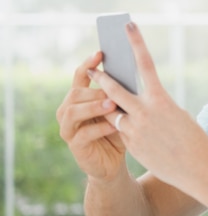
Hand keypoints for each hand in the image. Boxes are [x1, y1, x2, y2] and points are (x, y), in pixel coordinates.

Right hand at [56, 52, 125, 180]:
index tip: (101, 53)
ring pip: (74, 110)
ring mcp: (68, 128)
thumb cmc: (119, 129)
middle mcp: (68, 110)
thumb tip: (131, 68)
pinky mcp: (75, 145)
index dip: (89, 63)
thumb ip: (119, 92)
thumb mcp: (120, 108)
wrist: (113, 162)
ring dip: (94, 106)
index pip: (80, 75)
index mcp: (79, 97)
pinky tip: (115, 126)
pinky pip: (83, 133)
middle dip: (94, 90)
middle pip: (75, 92)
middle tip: (112, 90)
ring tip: (112, 104)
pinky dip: (100, 128)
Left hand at [88, 22, 207, 188]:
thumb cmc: (193, 138)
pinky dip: (126, 130)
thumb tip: (139, 103)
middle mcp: (144, 113)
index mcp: (160, 99)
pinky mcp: (132, 146)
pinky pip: (122, 133)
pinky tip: (138, 134)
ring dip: (112, 110)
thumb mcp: (177, 115)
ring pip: (114, 114)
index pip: (145, 64)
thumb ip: (156, 105)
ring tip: (108, 106)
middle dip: (101, 79)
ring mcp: (135, 131)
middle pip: (114, 90)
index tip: (128, 26)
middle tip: (91, 70)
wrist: (198, 168)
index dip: (136, 42)